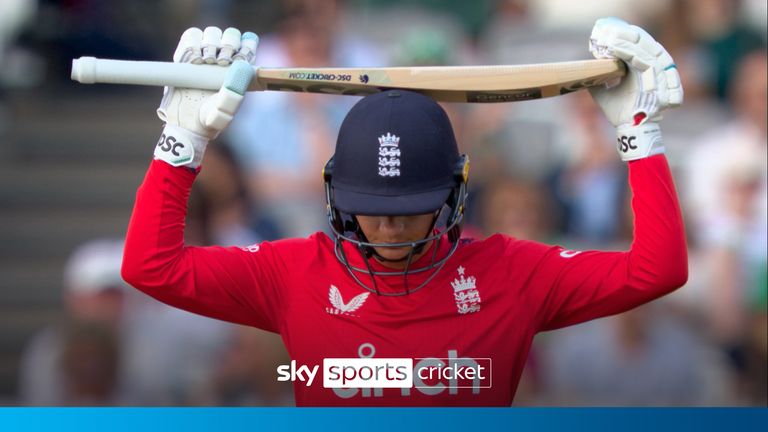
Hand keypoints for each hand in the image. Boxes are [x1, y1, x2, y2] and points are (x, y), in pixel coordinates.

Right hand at [154, 27, 257, 167]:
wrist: (184, 124)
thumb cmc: (208, 121)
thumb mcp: (222, 113)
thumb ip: (232, 95)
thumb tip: (241, 67)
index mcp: (239, 71)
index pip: (249, 45)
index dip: (247, 45)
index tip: (239, 56)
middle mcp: (224, 60)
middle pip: (231, 35)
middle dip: (227, 44)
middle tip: (220, 62)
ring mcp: (204, 55)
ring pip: (212, 32)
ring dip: (209, 43)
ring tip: (204, 62)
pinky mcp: (185, 54)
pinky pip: (191, 35)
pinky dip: (191, 42)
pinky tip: (190, 59)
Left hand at [588, 18, 682, 160]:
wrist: (629, 129)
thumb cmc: (620, 113)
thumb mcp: (604, 94)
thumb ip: (598, 82)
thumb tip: (585, 74)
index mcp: (644, 71)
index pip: (640, 48)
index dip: (627, 40)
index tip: (610, 35)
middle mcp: (654, 70)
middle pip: (646, 44)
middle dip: (629, 36)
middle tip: (610, 32)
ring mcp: (657, 75)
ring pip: (645, 50)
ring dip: (627, 43)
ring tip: (610, 39)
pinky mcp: (656, 81)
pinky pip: (644, 61)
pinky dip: (629, 53)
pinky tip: (616, 49)